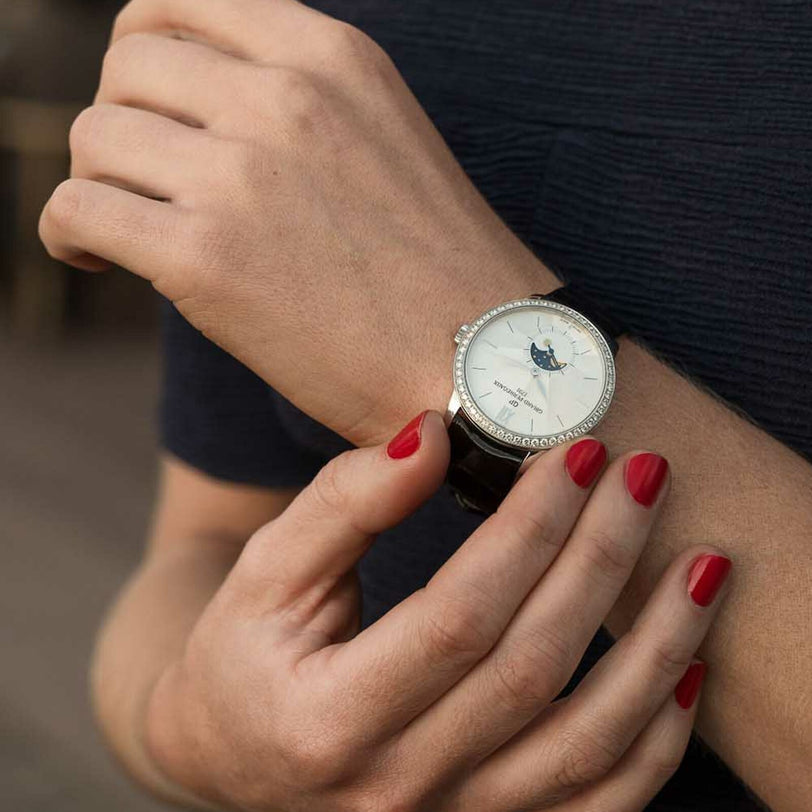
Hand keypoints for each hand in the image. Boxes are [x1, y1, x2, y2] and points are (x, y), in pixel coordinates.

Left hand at [38, 0, 555, 445]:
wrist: (479, 364)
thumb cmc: (434, 272)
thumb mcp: (380, 139)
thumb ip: (295, 103)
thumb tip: (196, 108)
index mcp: (330, 55)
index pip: (179, 4)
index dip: (146, 57)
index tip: (152, 112)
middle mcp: (283, 96)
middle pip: (126, 69)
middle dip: (122, 126)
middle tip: (144, 182)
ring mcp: (242, 175)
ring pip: (93, 138)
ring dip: (98, 182)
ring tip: (124, 227)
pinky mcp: (206, 260)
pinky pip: (78, 211)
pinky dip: (70, 234)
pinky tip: (97, 258)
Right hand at [145, 410, 730, 811]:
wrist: (239, 753)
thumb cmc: (247, 650)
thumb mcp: (268, 567)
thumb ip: (346, 501)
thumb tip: (434, 435)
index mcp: (328, 719)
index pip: (459, 616)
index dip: (528, 528)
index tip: (576, 453)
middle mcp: (396, 790)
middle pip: (533, 668)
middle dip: (600, 559)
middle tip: (643, 472)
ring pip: (589, 746)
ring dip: (659, 647)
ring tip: (702, 560)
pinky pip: (600, 805)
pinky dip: (655, 740)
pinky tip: (688, 667)